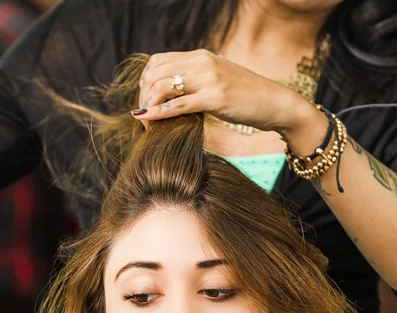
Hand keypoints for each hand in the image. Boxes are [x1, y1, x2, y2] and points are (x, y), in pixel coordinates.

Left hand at [134, 49, 302, 132]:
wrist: (275, 103)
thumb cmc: (248, 98)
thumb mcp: (219, 81)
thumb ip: (198, 81)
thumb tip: (175, 94)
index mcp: (201, 56)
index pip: (158, 61)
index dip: (145, 81)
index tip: (145, 100)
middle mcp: (203, 62)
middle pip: (156, 73)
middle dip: (143, 95)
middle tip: (142, 115)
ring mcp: (209, 79)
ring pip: (163, 87)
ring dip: (148, 106)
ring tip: (145, 123)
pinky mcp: (215, 98)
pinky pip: (178, 105)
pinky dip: (159, 113)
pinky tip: (148, 120)